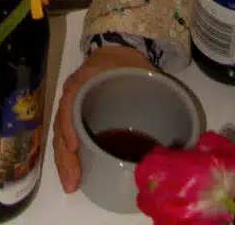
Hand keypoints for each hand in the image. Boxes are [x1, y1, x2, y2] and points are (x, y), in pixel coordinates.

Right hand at [53, 45, 153, 192]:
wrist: (116, 50)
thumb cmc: (127, 64)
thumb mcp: (138, 71)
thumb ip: (153, 94)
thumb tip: (173, 133)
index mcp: (84, 79)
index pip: (70, 102)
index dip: (69, 125)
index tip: (74, 147)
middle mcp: (73, 93)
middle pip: (62, 125)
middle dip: (65, 155)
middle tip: (73, 181)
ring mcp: (72, 105)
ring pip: (62, 134)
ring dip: (64, 160)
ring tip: (72, 184)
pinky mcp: (77, 116)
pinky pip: (67, 135)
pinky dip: (68, 155)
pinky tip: (74, 174)